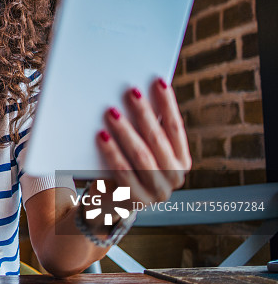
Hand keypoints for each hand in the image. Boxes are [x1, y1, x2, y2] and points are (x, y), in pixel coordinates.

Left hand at [96, 77, 190, 206]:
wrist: (110, 202)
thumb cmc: (128, 165)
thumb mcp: (140, 148)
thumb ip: (144, 129)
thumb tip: (136, 92)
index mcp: (182, 161)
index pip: (175, 127)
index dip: (168, 104)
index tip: (158, 81)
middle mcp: (175, 177)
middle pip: (158, 140)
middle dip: (144, 114)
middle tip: (130, 92)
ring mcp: (157, 191)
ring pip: (141, 156)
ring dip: (126, 131)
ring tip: (112, 112)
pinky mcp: (136, 200)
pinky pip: (122, 172)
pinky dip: (111, 152)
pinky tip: (101, 136)